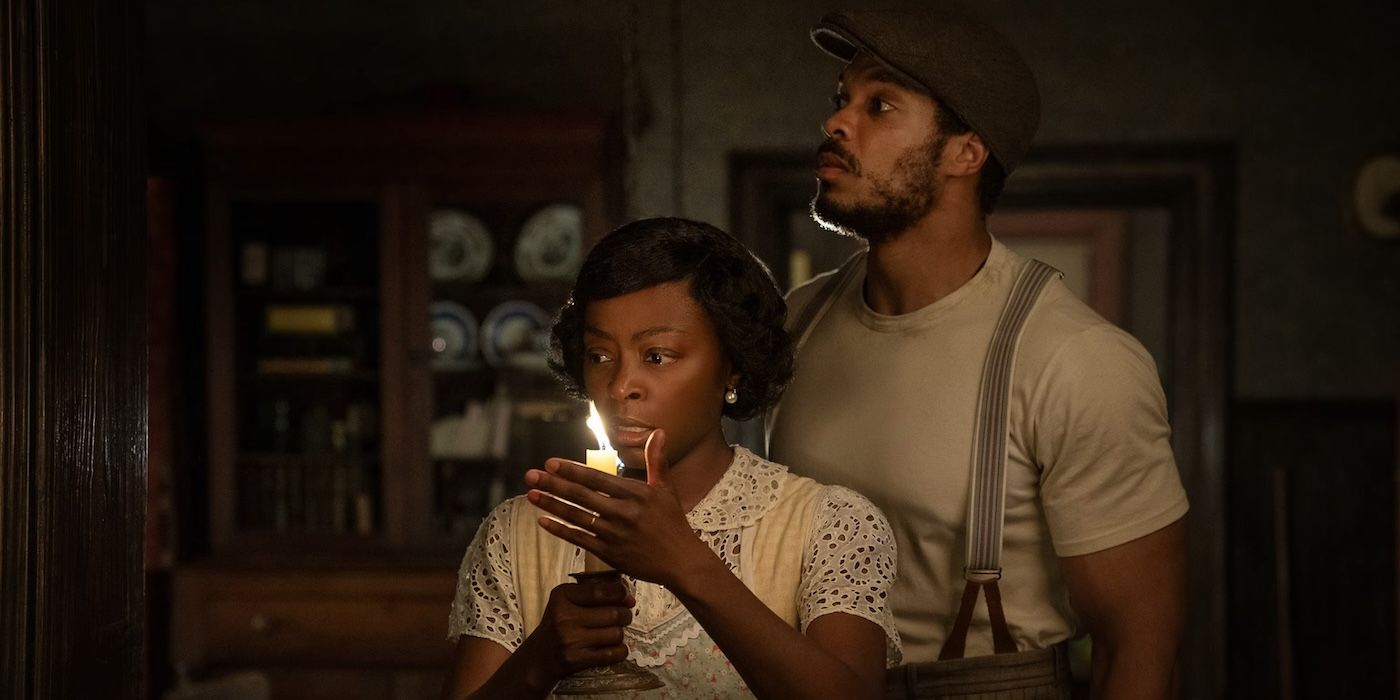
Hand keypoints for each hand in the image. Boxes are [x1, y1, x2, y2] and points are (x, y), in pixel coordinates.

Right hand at [521, 578, 633, 683]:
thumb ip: (592, 592)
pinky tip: (614, 647)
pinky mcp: (576, 660)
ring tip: (614, 632)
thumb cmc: (558, 625)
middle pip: (613, 614)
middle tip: (624, 617)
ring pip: (615, 634)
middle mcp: (564, 617)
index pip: (600, 591)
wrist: (538, 657)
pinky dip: (620, 651)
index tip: (627, 598)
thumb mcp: (566, 601)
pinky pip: (612, 654)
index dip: (620, 593)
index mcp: (562, 596)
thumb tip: (627, 596)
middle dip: (625, 615)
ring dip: (620, 634)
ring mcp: (570, 640)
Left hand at [525, 430, 711, 586]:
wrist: (681, 561)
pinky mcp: (610, 554)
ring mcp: (614, 534)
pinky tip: (543, 521)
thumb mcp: (666, 489)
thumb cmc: (672, 523)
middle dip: (553, 484)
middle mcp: (623, 512)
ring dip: (551, 505)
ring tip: (531, 495)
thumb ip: (656, 460)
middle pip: (581, 496)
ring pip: (576, 517)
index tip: (550, 463)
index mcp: (635, 494)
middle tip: (530, 475)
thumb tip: (657, 432)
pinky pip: (579, 539)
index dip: (571, 470)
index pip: (596, 478)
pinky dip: (560, 530)